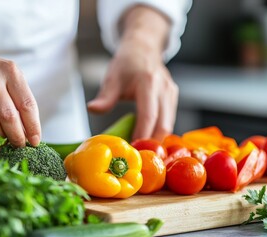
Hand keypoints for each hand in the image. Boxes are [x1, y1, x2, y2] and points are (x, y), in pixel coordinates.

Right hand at [0, 50, 40, 146]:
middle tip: (18, 145)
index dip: (33, 126)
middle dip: (16, 136)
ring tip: (0, 139)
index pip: (27, 104)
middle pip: (8, 116)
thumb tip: (29, 134)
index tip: (35, 141)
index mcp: (10, 71)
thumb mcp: (5, 79)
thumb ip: (17, 102)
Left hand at [87, 6, 177, 141]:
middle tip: (138, 159)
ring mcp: (171, 94)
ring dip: (157, 140)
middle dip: (152, 144)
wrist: (144, 47)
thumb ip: (105, 96)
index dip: (142, 136)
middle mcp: (164, 90)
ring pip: (169, 125)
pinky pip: (169, 120)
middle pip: (163, 125)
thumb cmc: (127, 62)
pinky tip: (148, 142)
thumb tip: (92, 109)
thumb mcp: (112, 77)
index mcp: (148, 84)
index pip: (148, 117)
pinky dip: (159, 132)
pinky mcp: (173, 98)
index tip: (132, 151)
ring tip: (142, 154)